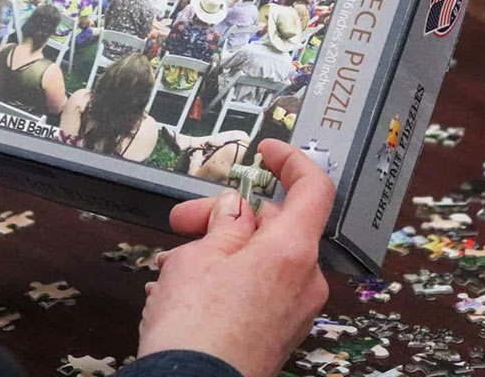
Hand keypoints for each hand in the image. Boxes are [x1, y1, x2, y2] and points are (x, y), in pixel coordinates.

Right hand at [137, 140, 333, 376]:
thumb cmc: (197, 327)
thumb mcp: (201, 255)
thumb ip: (224, 221)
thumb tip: (235, 207)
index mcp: (293, 250)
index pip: (314, 189)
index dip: (291, 162)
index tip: (267, 151)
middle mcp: (304, 280)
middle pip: (275, 226)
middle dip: (226, 218)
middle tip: (184, 221)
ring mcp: (294, 311)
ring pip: (259, 260)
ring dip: (217, 253)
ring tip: (171, 268)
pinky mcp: (277, 334)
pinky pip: (256, 291)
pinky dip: (224, 282)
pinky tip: (180, 293)